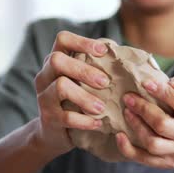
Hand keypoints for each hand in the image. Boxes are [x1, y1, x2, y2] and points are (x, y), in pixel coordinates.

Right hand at [33, 31, 110, 155]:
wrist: (53, 133)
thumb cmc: (77, 100)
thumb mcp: (82, 81)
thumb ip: (97, 67)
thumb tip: (130, 56)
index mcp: (56, 60)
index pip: (62, 39)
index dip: (82, 41)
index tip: (103, 51)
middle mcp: (45, 74)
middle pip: (57, 60)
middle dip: (84, 70)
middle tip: (105, 82)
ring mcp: (43, 96)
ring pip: (60, 87)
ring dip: (85, 97)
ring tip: (101, 107)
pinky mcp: (48, 117)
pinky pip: (65, 116)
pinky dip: (84, 120)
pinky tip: (97, 123)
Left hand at [115, 73, 173, 168]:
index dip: (163, 93)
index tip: (145, 83)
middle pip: (164, 125)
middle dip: (143, 110)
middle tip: (128, 98)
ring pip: (153, 144)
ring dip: (136, 126)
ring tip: (126, 112)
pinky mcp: (167, 162)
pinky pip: (145, 159)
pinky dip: (129, 149)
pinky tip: (119, 135)